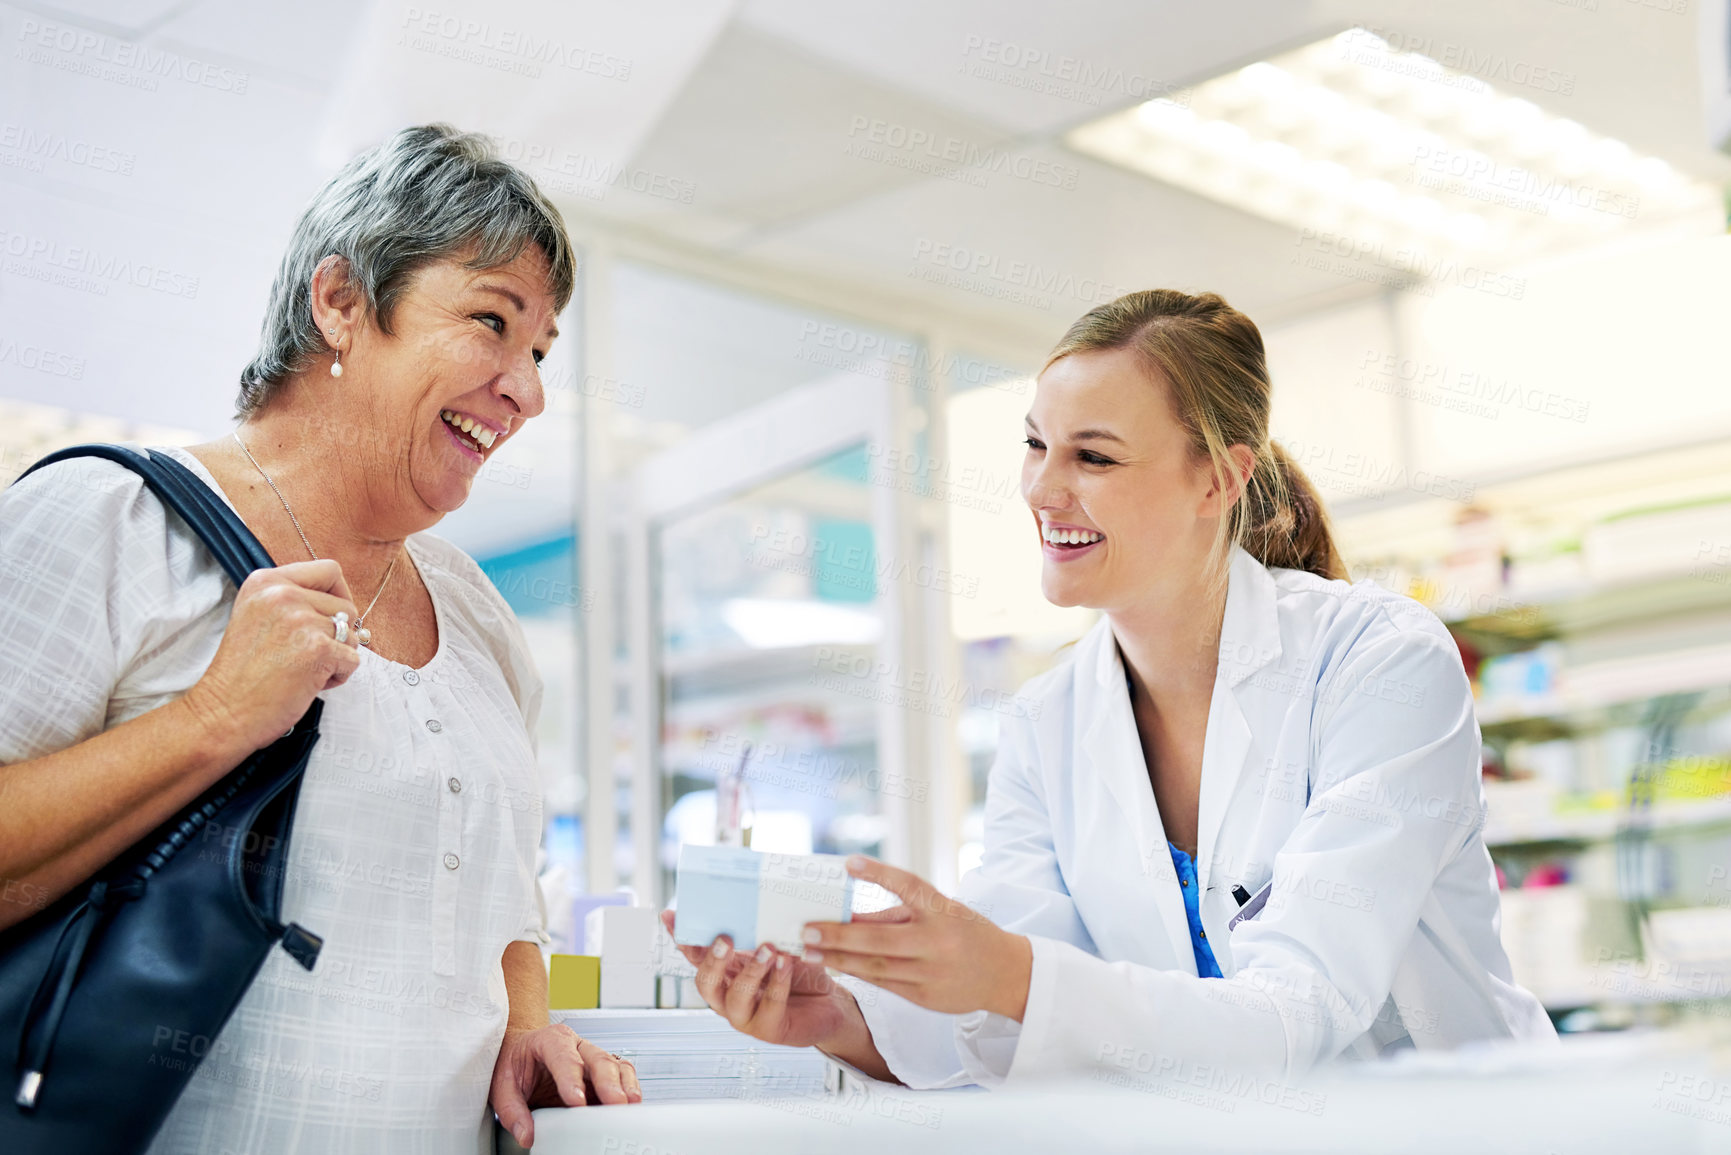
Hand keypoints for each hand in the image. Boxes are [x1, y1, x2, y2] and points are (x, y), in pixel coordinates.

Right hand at [180, 559, 361, 752]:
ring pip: (351, 635)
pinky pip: (352, 660)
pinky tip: (307, 684)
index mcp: (266, 582)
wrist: (222, 711)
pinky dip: (337, 677)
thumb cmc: (242, 673)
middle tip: (305, 656)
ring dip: (336, 657)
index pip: (328, 571)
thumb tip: (341, 605)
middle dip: (337, 635)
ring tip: (302, 671)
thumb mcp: (257, 616)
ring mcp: (301, 619)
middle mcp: (283, 593)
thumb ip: (292, 602)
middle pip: (346, 607)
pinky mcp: (317, 648)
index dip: (339, 595)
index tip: (330, 618)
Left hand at [490, 1023, 640, 1148]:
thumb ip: (512, 1111)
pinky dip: (629, 1088)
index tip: (577, 1101)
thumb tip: (526, 1134)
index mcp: (550, 1040)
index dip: (572, 1078)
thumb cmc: (514, 1062)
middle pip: (598, 1058)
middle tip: (614, 1103)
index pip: (564, 1057)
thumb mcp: (502, 1085)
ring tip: (630, 1104)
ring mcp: (591, 1056)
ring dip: (625, 1085)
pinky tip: (631, 1104)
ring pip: (615, 1064)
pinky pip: (622, 1074)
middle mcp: (576, 1044)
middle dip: (608, 1082)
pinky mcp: (601, 1071)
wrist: (520, 1051)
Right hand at [660, 908, 859, 1048]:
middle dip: (712, 961)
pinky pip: (769, 1008)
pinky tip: (786, 964)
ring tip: (767, 949)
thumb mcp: (778, 945)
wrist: (829, 1002)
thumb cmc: (798, 971)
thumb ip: (760, 931)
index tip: (671, 915)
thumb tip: (752, 901)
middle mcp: (728, 997)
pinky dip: (778, 983)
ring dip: (750, 972)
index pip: (696, 956)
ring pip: (735, 999)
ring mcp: (746, 1017)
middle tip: (725, 939)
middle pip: (705, 984)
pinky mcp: (770, 1030)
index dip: (682, 938)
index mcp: (724, 973)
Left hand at [800, 856, 1032, 1019]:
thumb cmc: (965, 933)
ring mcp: (931, 973)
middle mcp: (937, 941)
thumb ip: (896, 912)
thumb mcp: (940, 912)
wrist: (1006, 974)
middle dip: (839, 935)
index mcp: (943, 910)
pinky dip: (858, 974)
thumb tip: (848, 913)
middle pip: (880, 939)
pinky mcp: (926, 997)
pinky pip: (884, 985)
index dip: (879, 874)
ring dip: (839, 959)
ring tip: (809, 951)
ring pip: (876, 967)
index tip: (849, 863)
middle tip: (807, 929)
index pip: (909, 885)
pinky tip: (834, 966)